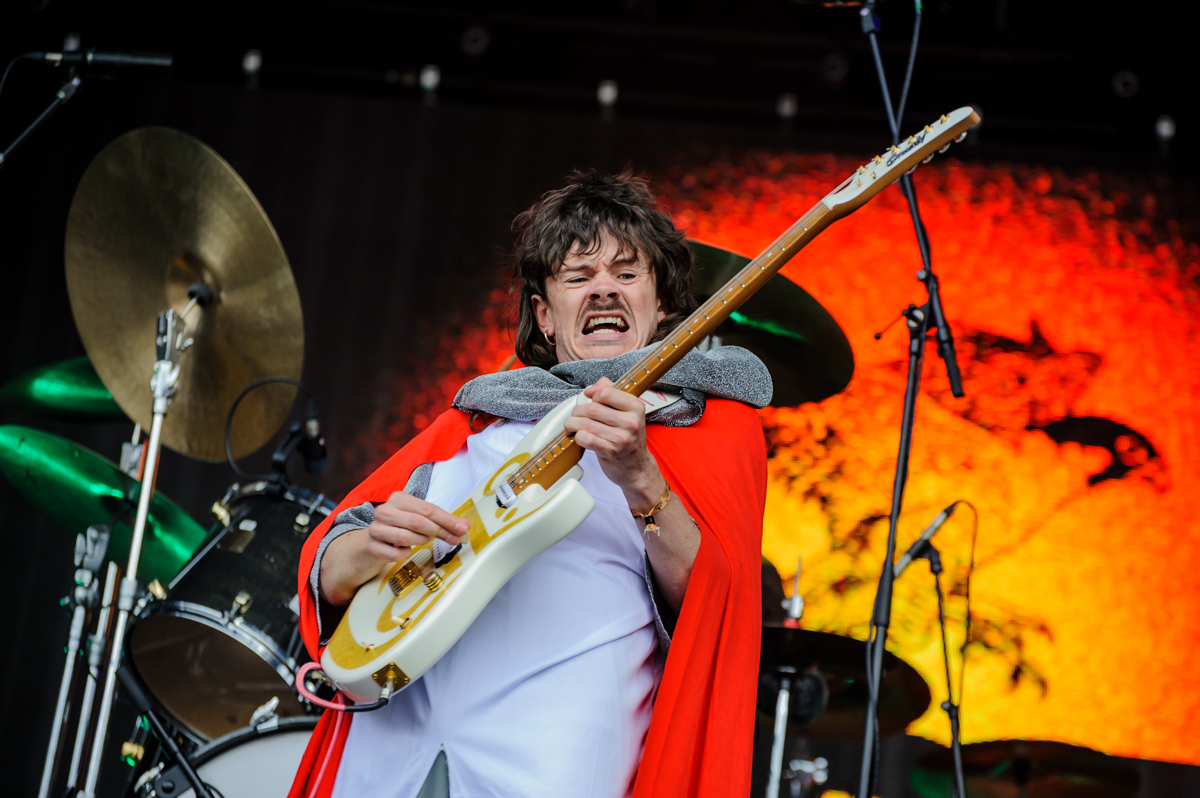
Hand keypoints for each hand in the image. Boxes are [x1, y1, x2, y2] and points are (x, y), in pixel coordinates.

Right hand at [364, 491, 467, 560]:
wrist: (371, 542)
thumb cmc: (400, 527)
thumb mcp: (420, 519)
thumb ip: (442, 521)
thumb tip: (464, 526)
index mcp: (398, 498)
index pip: (428, 509)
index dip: (447, 520)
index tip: (462, 529)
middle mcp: (384, 511)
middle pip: (418, 522)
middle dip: (439, 532)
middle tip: (452, 539)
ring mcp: (375, 528)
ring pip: (406, 537)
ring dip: (421, 542)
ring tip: (422, 541)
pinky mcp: (371, 546)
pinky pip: (395, 554)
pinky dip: (405, 554)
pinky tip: (405, 550)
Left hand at [563, 377, 664, 512]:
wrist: (637, 468)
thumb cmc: (629, 438)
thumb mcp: (628, 413)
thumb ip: (612, 393)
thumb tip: (594, 386)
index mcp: (636, 407)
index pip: (606, 392)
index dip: (592, 394)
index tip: (588, 399)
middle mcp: (631, 422)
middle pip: (591, 408)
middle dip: (578, 410)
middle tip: (577, 415)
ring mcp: (621, 438)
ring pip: (584, 423)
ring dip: (573, 424)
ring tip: (573, 426)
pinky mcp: (610, 452)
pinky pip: (584, 438)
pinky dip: (577, 437)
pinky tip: (580, 437)